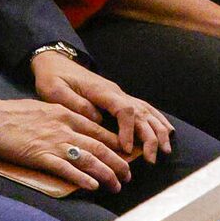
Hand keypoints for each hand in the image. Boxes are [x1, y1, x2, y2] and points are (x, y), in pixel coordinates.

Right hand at [0, 96, 127, 191]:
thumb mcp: (42, 108)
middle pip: (100, 146)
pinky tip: (94, 186)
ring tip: (117, 185)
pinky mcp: (41, 157)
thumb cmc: (11, 114)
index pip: (98, 130)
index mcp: (65, 114)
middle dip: (118, 162)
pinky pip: (67, 170)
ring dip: (106, 174)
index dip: (115, 144)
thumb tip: (74, 129)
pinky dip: (82, 178)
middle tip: (128, 175)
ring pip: (89, 159)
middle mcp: (64, 127)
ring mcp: (53, 142)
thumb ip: (61, 118)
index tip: (125, 154)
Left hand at [30, 49, 172, 162]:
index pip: (123, 109)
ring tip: (165, 150)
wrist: (55, 62)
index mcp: (101, 91)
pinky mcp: (119, 98)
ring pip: (146, 111)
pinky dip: (157, 119)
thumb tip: (97, 120)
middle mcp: (115, 92)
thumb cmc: (53, 77)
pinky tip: (167, 131)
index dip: (128, 130)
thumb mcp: (54, 90)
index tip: (126, 148)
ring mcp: (119, 94)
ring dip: (157, 130)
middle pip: (140, 113)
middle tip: (152, 159)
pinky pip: (144, 108)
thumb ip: (75, 104)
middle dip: (150, 136)